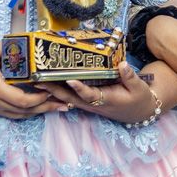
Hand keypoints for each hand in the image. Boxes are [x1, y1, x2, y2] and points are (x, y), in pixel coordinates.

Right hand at [0, 44, 62, 118]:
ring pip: (19, 115)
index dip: (40, 97)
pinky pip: (10, 114)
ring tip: (56, 109)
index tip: (52, 89)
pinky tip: (35, 109)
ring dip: (38, 113)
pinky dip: (25, 113)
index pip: (22, 99)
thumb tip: (24, 42)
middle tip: (65, 104)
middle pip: (25, 111)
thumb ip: (5, 48)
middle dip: (46, 108)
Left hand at [45, 63, 159, 123]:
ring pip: (67, 98)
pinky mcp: (88, 101)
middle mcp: (94, 103)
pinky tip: (48, 85)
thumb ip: (130, 76)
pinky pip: (70, 97)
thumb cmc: (139, 99)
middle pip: (71, 98)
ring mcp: (89, 104)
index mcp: (106, 99)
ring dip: (52, 91)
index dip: (80, 88)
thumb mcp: (139, 88)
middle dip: (55, 90)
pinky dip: (59, 91)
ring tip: (37, 81)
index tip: (70, 80)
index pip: (90, 95)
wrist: (138, 113)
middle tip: (39, 81)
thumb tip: (123, 64)